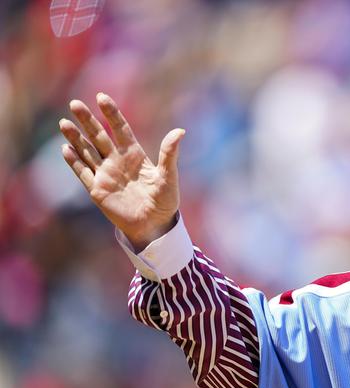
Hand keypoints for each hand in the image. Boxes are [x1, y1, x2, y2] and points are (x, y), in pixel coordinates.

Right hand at [60, 93, 184, 250]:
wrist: (154, 225)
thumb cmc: (165, 201)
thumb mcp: (168, 176)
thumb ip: (169, 154)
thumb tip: (180, 131)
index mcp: (134, 155)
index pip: (120, 129)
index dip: (111, 113)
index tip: (101, 97)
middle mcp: (117, 161)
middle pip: (99, 136)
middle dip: (87, 121)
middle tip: (75, 104)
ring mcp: (105, 174)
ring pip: (87, 151)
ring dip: (75, 138)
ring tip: (64, 123)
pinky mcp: (97, 190)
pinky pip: (83, 173)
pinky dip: (75, 161)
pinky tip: (66, 149)